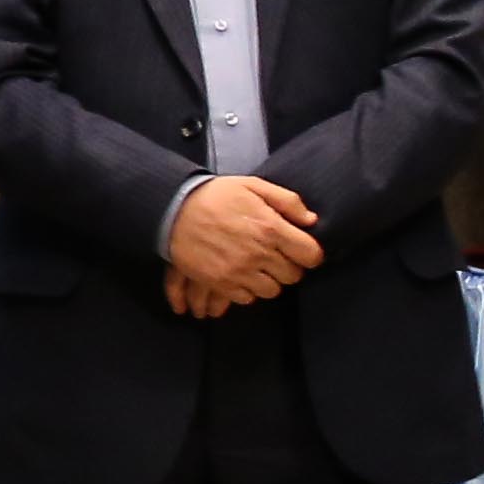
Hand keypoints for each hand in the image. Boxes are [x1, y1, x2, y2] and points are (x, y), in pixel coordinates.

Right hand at [165, 172, 322, 314]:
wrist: (172, 209)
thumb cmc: (215, 196)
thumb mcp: (253, 185)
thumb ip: (287, 200)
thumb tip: (311, 221)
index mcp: (271, 228)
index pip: (311, 255)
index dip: (309, 253)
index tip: (300, 249)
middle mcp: (258, 253)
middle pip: (292, 276)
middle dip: (288, 267)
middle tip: (275, 256)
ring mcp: (238, 271)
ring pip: (271, 291)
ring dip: (268, 281)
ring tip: (257, 268)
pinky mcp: (219, 282)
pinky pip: (246, 298)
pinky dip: (246, 290)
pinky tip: (240, 276)